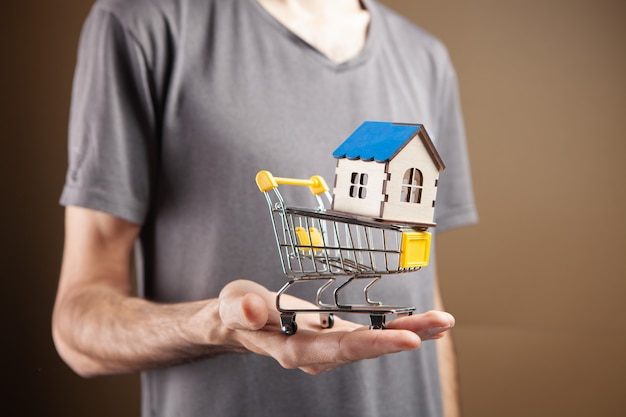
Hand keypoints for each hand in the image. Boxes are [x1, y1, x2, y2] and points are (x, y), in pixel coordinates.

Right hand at [218, 279, 454, 373]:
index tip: (408, 339)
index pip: (339, 349)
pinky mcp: (337, 335)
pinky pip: (371, 333)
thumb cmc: (237, 311)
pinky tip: (421, 323)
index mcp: (295, 350)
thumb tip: (253, 312)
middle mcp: (319, 355)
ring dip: (410, 332)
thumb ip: (241, 310)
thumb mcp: (232, 305)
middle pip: (366, 348)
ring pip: (374, 342)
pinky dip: (398, 327)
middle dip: (405, 336)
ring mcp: (331, 347)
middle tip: (440, 323)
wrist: (243, 320)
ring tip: (442, 321)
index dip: (374, 343)